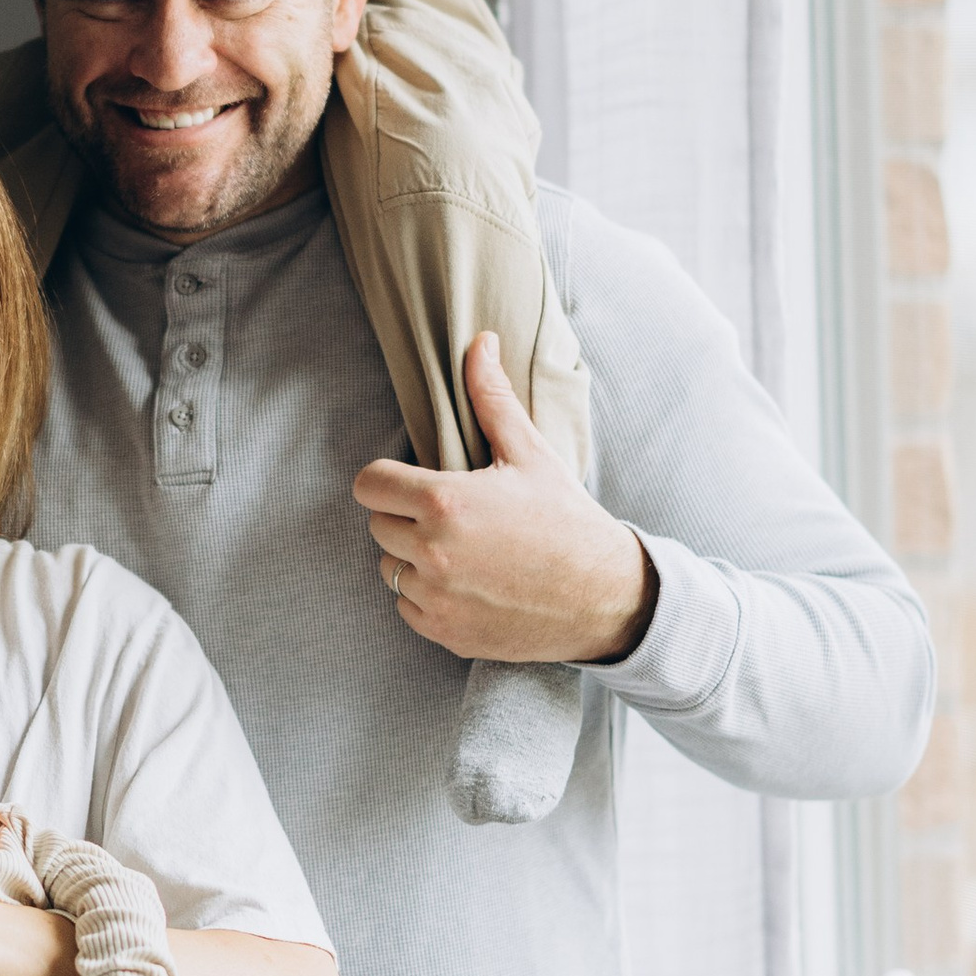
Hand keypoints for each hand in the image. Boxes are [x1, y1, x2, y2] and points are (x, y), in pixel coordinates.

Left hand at [355, 333, 656, 666]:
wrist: (606, 597)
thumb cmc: (567, 520)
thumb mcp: (530, 454)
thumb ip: (491, 398)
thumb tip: (479, 342)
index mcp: (443, 503)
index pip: (369, 485)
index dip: (388, 480)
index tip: (412, 482)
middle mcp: (431, 553)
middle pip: (378, 525)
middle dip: (406, 517)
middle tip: (452, 516)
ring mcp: (436, 598)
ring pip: (390, 568)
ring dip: (413, 559)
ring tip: (463, 550)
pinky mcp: (444, 633)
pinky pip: (407, 606)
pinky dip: (427, 597)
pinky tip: (468, 583)